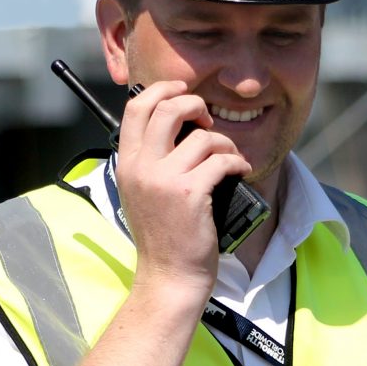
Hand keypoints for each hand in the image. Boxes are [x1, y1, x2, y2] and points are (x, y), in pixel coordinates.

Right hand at [113, 81, 250, 298]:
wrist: (169, 276)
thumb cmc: (162, 234)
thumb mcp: (141, 191)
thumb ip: (151, 158)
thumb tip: (178, 122)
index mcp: (127, 163)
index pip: (137, 107)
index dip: (162, 90)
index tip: (183, 92)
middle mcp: (141, 167)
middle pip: (167, 109)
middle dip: (195, 104)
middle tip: (208, 120)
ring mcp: (164, 180)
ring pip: (202, 136)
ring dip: (224, 142)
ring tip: (229, 158)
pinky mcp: (190, 193)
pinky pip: (221, 160)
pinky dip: (236, 162)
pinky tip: (239, 171)